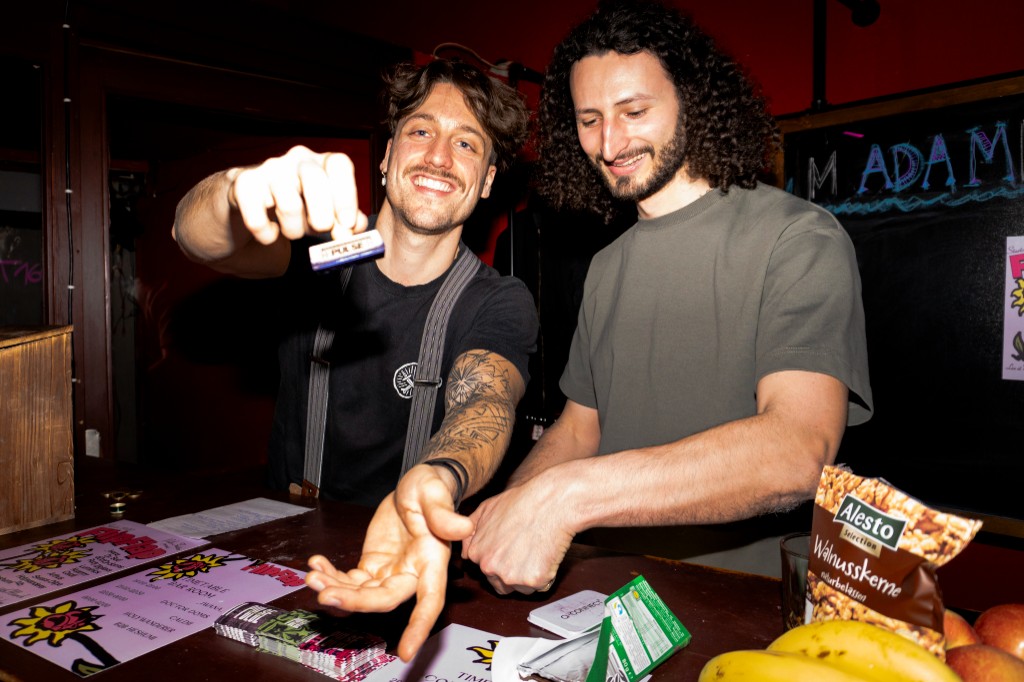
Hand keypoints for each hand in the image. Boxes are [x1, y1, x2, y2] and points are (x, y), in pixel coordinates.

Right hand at [228, 145, 368, 245]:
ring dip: (294, 229)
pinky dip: (266, 233)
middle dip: (322, 214)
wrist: (244, 207)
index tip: (346, 224)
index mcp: (320, 163)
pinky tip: (270, 234)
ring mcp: (267, 169)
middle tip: (320, 230)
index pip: (339, 164)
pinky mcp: (241, 184)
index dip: (347, 195)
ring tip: (291, 232)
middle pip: (314, 178)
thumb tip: (356, 227)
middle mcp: (295, 160)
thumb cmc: (292, 207)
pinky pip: (256, 216)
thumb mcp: (323, 214)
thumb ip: (344, 221)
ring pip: (288, 203)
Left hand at [305, 466, 472, 661]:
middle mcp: (411, 574)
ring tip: (313, 574)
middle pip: (383, 599)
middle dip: (354, 601)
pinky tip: (317, 563)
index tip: (406, 652)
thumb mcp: (435, 492)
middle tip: (324, 592)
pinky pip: (350, 580)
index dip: (419, 627)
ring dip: (335, 589)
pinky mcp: (372, 566)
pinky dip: (331, 576)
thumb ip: (444, 512)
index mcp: (431, 561)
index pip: (430, 601)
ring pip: (362, 594)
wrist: (415, 485)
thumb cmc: (431, 488)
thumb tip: (463, 527)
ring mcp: (389, 573)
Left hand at [462, 478, 574, 594]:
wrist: (551, 502)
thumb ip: (471, 532)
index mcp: (477, 553)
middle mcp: (489, 567)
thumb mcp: (487, 508)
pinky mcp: (533, 581)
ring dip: (529, 576)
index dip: (502, 561)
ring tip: (537, 550)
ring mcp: (511, 576)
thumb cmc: (522, 502)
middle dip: (514, 572)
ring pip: (520, 589)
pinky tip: (547, 554)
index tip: (512, 550)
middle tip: (527, 549)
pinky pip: (540, 587)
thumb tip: (464, 553)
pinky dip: (546, 575)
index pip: (486, 571)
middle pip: (501, 584)